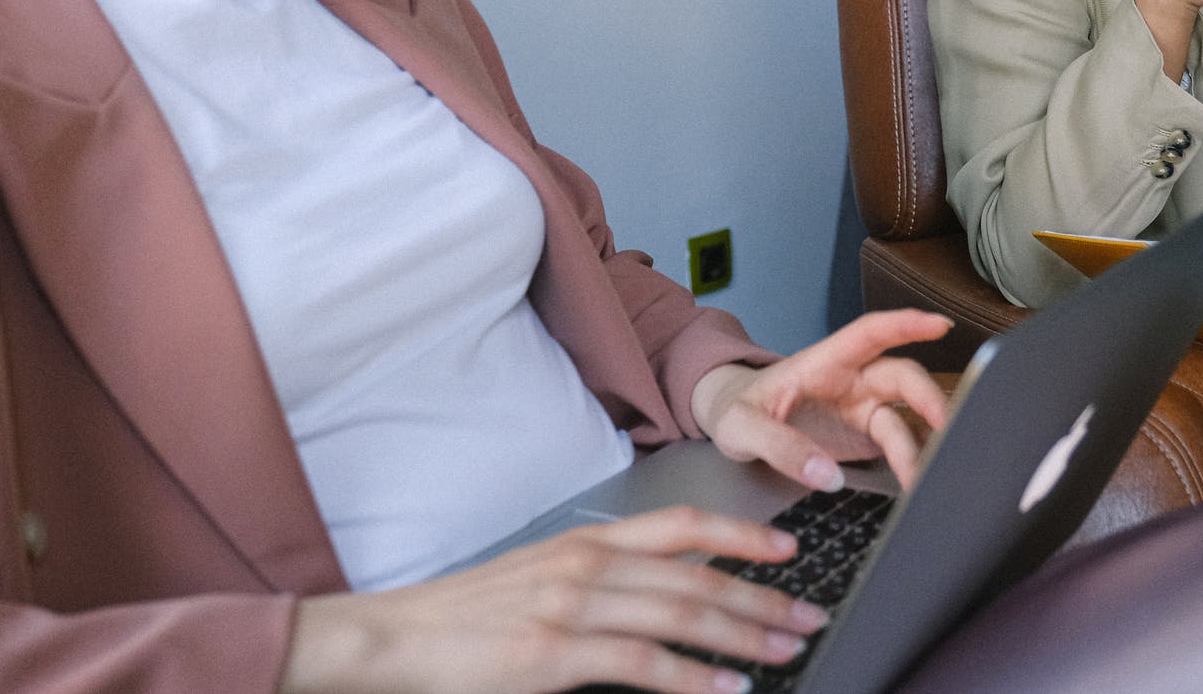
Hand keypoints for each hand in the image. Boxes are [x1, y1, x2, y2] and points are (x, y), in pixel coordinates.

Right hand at [281, 507, 825, 693]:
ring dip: (745, 634)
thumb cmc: (466, 615)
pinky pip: (643, 664)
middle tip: (808, 613)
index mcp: (585, 542)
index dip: (740, 534)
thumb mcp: (540, 580)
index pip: (681, 524)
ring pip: (682, 614)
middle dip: (762, 595)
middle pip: (696, 573)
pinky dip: (695, 677)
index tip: (787, 547)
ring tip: (788, 648)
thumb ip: (599, 582)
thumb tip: (659, 600)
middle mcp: (587, 564)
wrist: (393, 636)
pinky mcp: (555, 654)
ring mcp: (573, 607)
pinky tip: (729, 687)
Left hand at [690, 310, 952, 491]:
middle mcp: (851, 381)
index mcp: (823, 362)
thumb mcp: (742, 425)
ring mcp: (862, 409)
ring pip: (906, 418)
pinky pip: (899, 445)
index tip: (939, 324)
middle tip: (944, 426)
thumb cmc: (737, 409)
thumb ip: (780, 446)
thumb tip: (825, 474)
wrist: (730, 424)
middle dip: (928, 398)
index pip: (869, 334)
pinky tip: (919, 481)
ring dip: (922, 444)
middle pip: (901, 378)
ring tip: (926, 477)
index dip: (905, 325)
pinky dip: (914, 462)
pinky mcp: (864, 437)